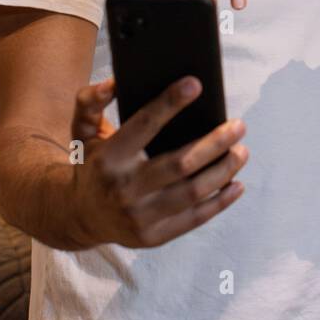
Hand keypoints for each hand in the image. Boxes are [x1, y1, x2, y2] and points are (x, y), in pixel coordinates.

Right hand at [67, 74, 247, 248]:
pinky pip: (195, 218)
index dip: (170, 103)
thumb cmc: (93, 165)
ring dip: (224, 170)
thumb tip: (113, 82)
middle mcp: (124, 188)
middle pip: (181, 163)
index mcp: (109, 157)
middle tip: (239, 126)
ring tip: (242, 151)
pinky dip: (221, 201)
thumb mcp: (82, 132)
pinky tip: (236, 184)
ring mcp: (139, 216)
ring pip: (193, 192)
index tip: (196, 85)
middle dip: (215, 142)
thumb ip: (89, 102)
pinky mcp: (153, 237)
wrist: (78, 216)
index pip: (144, 125)